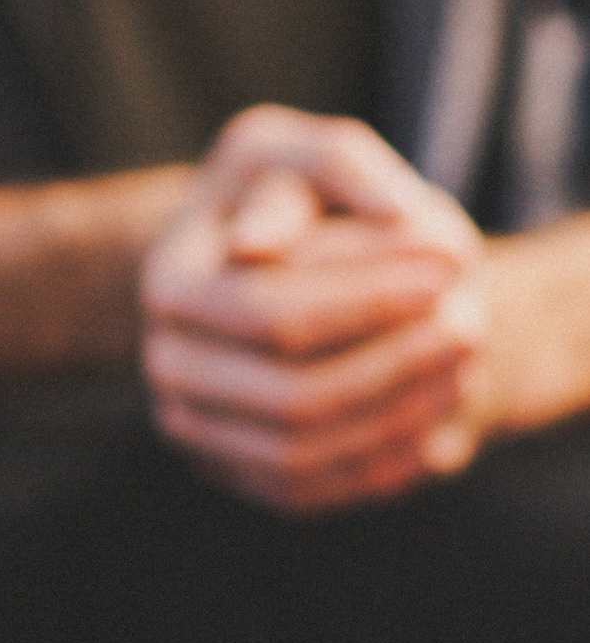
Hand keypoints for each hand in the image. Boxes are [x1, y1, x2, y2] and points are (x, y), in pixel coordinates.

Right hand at [140, 106, 489, 515]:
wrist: (276, 269)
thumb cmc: (301, 199)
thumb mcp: (308, 153)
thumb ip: (321, 168)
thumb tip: (261, 243)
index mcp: (169, 284)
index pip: (267, 313)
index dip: (365, 296)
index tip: (452, 261)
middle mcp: (166, 364)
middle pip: (286, 394)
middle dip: (391, 362)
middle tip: (476, 325)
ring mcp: (193, 426)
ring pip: (299, 452)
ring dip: (396, 415)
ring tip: (467, 365)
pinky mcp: (234, 469)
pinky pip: (308, 488)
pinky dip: (379, 460)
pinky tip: (436, 413)